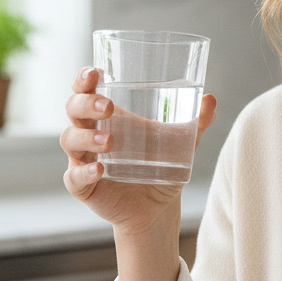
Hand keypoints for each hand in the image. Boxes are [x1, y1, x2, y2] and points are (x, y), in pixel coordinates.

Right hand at [61, 67, 217, 234]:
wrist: (157, 207)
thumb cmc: (161, 167)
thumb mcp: (181, 144)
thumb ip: (196, 123)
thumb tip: (211, 99)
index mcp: (107, 117)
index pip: (85, 90)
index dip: (83, 79)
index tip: (94, 73)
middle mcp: (89, 134)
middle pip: (73, 109)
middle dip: (86, 104)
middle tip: (108, 107)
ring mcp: (82, 160)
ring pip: (70, 140)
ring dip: (86, 138)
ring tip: (109, 142)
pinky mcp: (83, 186)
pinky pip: (74, 176)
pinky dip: (84, 172)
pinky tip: (100, 170)